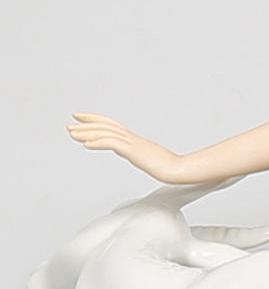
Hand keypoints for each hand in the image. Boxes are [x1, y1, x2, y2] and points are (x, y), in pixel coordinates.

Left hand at [67, 113, 189, 182]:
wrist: (179, 170)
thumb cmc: (170, 168)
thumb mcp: (151, 159)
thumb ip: (139, 154)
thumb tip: (132, 154)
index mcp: (135, 140)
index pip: (112, 125)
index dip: (95, 119)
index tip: (81, 118)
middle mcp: (132, 139)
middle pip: (105, 126)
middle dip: (86, 125)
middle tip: (70, 125)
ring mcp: (133, 144)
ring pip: (105, 133)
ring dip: (87, 133)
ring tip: (72, 134)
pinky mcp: (134, 151)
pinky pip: (112, 144)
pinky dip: (98, 143)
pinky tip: (86, 145)